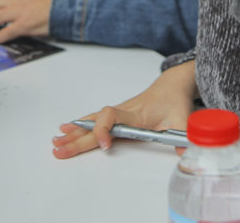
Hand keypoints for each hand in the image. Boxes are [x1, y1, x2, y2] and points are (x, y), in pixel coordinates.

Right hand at [52, 60, 196, 157]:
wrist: (171, 85)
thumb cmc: (174, 101)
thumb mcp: (183, 119)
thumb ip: (182, 136)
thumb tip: (183, 153)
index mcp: (136, 114)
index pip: (113, 117)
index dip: (105, 129)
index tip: (105, 145)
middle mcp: (123, 112)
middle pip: (95, 125)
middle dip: (77, 138)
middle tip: (59, 149)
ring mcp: (118, 113)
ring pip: (91, 122)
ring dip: (74, 132)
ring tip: (56, 142)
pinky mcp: (116, 115)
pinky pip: (94, 120)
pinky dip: (80, 125)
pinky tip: (66, 129)